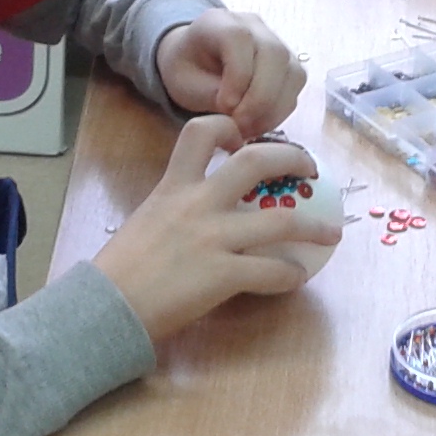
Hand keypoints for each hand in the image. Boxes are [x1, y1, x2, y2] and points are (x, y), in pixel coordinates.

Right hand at [93, 116, 326, 343]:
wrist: (104, 307)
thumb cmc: (118, 271)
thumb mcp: (145, 222)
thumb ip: (174, 211)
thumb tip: (196, 219)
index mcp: (173, 187)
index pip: (200, 133)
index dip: (228, 128)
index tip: (242, 139)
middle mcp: (197, 204)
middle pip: (256, 162)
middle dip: (291, 158)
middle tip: (308, 168)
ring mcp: (213, 238)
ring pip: (280, 221)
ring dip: (312, 227)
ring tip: (330, 233)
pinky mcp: (223, 275)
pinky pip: (272, 271)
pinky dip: (290, 275)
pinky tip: (295, 279)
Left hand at [154, 9, 304, 137]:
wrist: (195, 60)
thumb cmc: (186, 70)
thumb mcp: (183, 83)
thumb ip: (212, 94)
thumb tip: (241, 112)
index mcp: (218, 22)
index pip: (240, 38)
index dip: (238, 75)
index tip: (225, 106)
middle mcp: (253, 25)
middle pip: (275, 54)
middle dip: (260, 98)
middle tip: (240, 126)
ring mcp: (275, 41)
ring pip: (293, 72)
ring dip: (273, 109)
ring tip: (248, 130)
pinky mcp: (288, 63)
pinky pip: (296, 86)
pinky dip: (280, 111)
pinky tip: (258, 124)